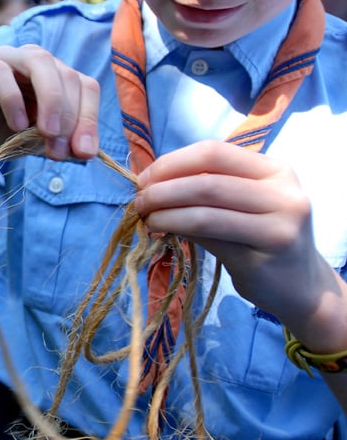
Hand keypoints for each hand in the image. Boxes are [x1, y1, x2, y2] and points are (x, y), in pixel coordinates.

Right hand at [0, 44, 99, 159]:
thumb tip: (85, 151)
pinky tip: (16, 125)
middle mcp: (35, 61)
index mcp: (55, 76)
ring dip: (50, 99)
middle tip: (59, 152)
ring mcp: (7, 58)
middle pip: (68, 76)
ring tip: (46, 133)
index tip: (84, 153)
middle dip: (69, 116)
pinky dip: (13, 99)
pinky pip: (0, 72)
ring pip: (40, 62)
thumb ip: (58, 143)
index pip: (85, 87)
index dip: (89, 118)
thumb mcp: (35, 143)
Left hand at [134, 140, 340, 334]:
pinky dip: (177, 228)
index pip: (213, 152)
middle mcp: (282, 190)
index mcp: (274, 169)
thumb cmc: (259, 241)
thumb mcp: (241, 207)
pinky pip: (211, 233)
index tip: (144, 178)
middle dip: (162, 188)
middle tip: (139, 201)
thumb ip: (206, 190)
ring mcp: (280, 220)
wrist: (300, 287)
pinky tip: (161, 231)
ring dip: (165, 211)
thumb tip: (150, 183)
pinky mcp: (268, 249)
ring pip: (206, 207)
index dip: (171, 162)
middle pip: (206, 180)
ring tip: (146, 218)